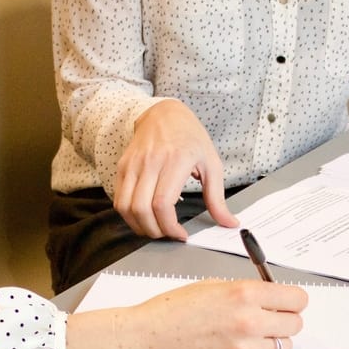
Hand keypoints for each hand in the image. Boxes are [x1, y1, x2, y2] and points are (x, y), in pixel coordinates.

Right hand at [66, 279, 307, 348]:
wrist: (146, 341)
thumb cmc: (173, 311)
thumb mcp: (213, 286)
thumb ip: (246, 291)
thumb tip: (272, 298)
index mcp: (245, 294)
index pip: (297, 299)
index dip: (292, 301)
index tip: (287, 303)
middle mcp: (250, 322)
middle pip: (295, 324)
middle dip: (284, 320)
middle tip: (268, 320)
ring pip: (283, 347)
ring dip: (272, 341)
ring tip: (248, 337)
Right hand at [113, 99, 238, 240]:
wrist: (164, 114)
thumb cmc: (190, 138)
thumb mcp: (211, 164)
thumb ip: (217, 198)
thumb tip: (229, 223)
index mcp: (176, 161)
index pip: (162, 203)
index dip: (169, 227)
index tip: (180, 234)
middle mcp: (150, 162)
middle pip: (141, 209)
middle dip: (155, 231)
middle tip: (168, 234)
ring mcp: (133, 164)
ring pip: (125, 207)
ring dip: (139, 226)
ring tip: (155, 228)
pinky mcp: (123, 167)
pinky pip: (119, 199)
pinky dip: (129, 215)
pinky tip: (144, 217)